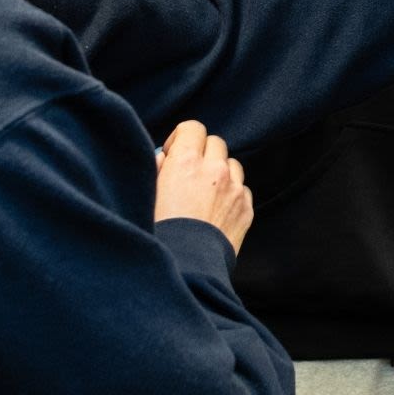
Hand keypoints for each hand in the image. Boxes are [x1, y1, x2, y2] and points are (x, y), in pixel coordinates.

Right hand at [156, 121, 254, 251]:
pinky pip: (242, 189)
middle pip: (215, 143)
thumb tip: (166, 156)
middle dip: (203, 152)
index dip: (183, 138)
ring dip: (220, 171)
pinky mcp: (246, 208)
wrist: (186, 266)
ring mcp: (234, 188)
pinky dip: (232, 193)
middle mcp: (215, 169)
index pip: (193, 128)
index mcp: (186, 162)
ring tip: (205, 192)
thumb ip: (157, 168)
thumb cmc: (159, 231)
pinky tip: (216, 209)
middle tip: (190, 172)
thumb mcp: (147, 193)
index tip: (176, 153)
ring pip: (232, 164)